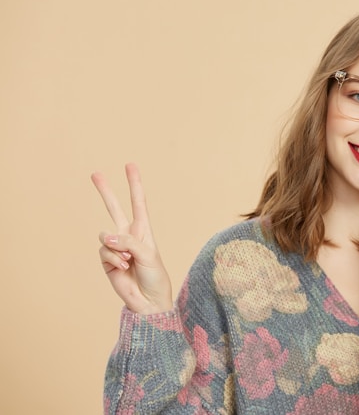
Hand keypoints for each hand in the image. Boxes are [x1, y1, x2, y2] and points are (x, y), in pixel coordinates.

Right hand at [92, 163, 172, 314]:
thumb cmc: (155, 276)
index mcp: (143, 230)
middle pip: (114, 208)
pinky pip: (104, 252)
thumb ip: (128, 241)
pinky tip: (123, 268)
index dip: (134, 184)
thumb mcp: (148, 254)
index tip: (130, 166)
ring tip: (129, 260)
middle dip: (106, 191)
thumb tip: (106, 236)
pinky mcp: (107, 260)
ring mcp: (116, 247)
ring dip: (118, 248)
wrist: (148, 300)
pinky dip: (114, 259)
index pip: (138, 202)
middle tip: (95, 173)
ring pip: (105, 235)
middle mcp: (128, 235)